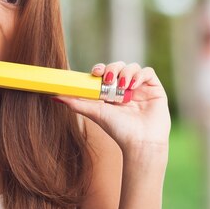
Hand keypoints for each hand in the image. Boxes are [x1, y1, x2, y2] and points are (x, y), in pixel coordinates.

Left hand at [54, 62, 170, 153]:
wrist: (140, 142)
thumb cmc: (118, 130)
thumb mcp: (95, 113)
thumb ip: (76, 104)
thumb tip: (55, 96)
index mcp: (111, 93)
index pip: (105, 73)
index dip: (100, 69)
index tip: (95, 72)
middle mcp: (125, 89)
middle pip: (118, 66)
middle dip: (112, 69)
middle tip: (109, 79)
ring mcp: (140, 88)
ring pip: (132, 67)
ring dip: (125, 72)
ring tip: (122, 86)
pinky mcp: (155, 89)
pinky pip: (148, 72)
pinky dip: (139, 75)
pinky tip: (133, 86)